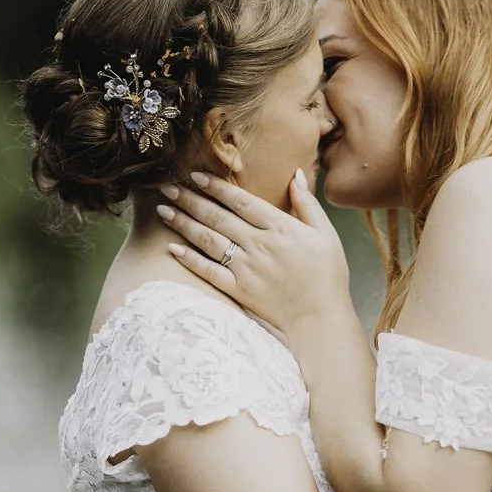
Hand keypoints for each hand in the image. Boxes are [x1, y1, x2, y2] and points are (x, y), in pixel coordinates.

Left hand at [158, 169, 352, 339]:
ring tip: (163, 210)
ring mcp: (246, 268)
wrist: (321, 318)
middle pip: (218, 217)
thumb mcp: (326, 234)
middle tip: (167, 188)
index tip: (195, 176)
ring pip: (208, 240)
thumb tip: (297, 174)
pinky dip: (190, 260)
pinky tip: (172, 248)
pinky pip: (209, 272)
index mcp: (280, 227)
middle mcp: (259, 244)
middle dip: (190, 200)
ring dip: (183, 223)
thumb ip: (307, 204)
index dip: (216, 187)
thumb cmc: (328, 276)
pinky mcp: (239, 290)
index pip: (240, 201)